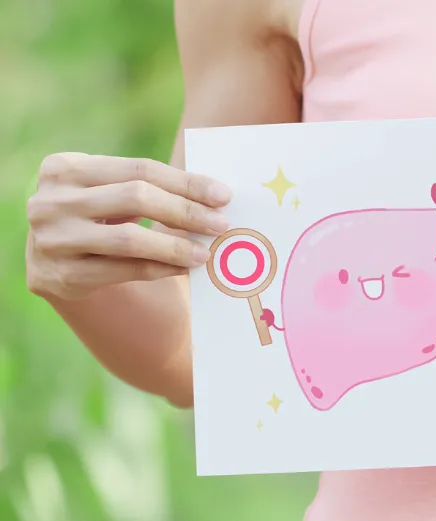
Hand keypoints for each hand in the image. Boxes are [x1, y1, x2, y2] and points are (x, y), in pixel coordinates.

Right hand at [25, 152, 231, 300]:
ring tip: (205, 252)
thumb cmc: (94, 217)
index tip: (223, 196)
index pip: (139, 169)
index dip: (185, 182)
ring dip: (175, 246)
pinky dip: (159, 269)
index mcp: (65, 167)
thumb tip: (213, 197)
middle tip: (221, 224)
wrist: (49, 262)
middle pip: (135, 197)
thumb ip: (147, 188)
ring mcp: (52, 238)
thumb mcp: (108, 192)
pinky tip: (184, 268)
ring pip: (128, 239)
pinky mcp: (60, 275)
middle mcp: (51, 200)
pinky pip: (122, 270)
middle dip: (185, 211)